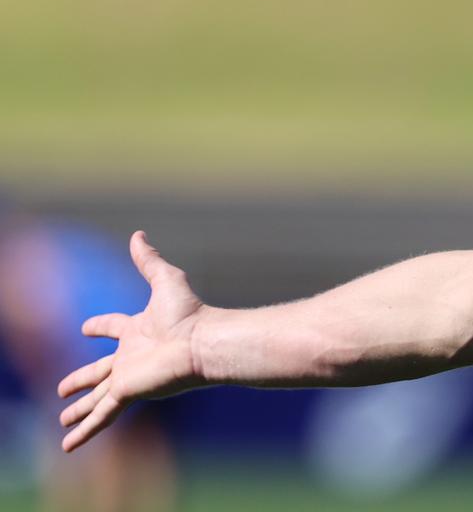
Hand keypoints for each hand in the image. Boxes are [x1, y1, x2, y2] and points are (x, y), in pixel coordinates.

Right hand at [57, 231, 206, 451]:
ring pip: (97, 398)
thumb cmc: (189, 312)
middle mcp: (132, 356)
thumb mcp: (164, 279)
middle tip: (62, 389)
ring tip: (62, 421)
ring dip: (79, 410)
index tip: (86, 327)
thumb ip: (148, 260)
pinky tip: (69, 446)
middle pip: (99, 371)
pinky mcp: (128, 393)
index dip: (100, 325)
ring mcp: (129, 377)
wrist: (203, 342)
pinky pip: (101, 415)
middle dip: (81, 380)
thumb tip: (138, 234)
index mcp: (138, 330)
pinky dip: (85, 431)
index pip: (113, 327)